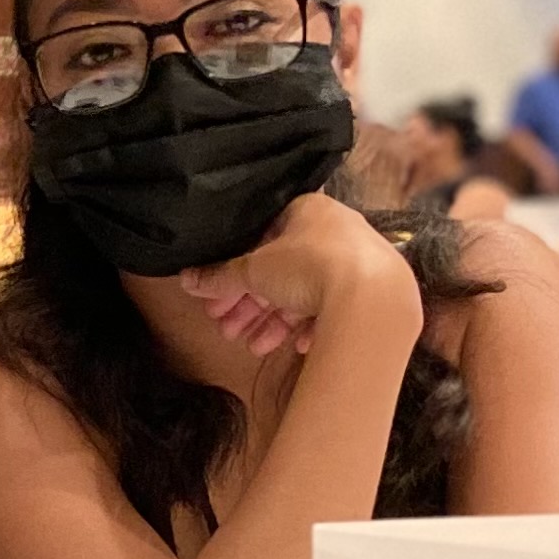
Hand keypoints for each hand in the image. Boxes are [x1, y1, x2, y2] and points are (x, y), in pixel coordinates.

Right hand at [177, 194, 412, 360]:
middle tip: (226, 330)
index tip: (217, 300)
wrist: (372, 298)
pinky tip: (295, 347)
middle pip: (281, 272)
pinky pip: (334, 310)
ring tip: (252, 347)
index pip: (261, 241)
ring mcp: (356, 263)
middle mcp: (335, 232)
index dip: (235, 274)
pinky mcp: (372, 294)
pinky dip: (310, 328)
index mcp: (308, 211)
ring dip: (273, 323)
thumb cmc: (309, 266)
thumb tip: (186, 279)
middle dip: (250, 306)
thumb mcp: (254, 271)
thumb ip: (219, 276)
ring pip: (305, 294)